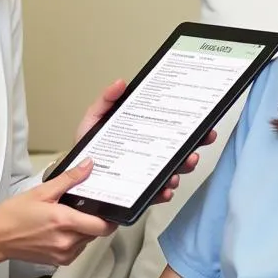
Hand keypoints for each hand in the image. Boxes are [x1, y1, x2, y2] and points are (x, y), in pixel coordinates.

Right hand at [0, 159, 115, 266]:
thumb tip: (87, 167)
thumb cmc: (13, 215)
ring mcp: (63, 254)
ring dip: (83, 230)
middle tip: (81, 209)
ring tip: (66, 218)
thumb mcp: (42, 191)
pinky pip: (76, 250)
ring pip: (86, 241)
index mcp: (64, 222)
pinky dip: (74, 240)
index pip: (102, 226)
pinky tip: (60, 230)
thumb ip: (69, 179)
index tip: (108, 210)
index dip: (109, 218)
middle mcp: (66, 241)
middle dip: (92, 220)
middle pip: (95, 233)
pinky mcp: (59, 262)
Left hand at [75, 81, 217, 205]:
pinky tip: (164, 190)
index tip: (203, 124)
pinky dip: (163, 193)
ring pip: (172, 173)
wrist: (74, 179)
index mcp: (144, 136)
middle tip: (198, 145)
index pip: (172, 130)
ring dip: (181, 171)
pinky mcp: (138, 194)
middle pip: (179, 152)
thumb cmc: (86, 150)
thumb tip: (120, 83)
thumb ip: (105, 101)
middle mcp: (149, 156)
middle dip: (193, 149)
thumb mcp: (93, 120)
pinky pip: (155, 194)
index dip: (191, 128)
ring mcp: (146, 176)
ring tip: (180, 168)